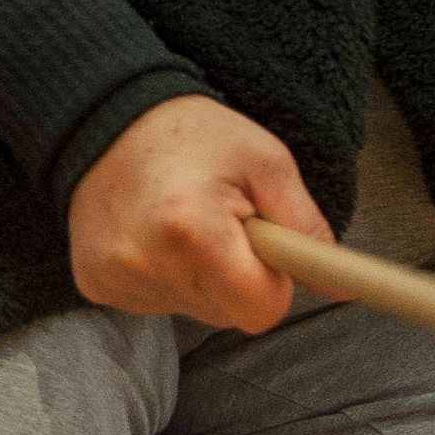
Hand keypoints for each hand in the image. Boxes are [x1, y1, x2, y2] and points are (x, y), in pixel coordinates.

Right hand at [67, 94, 330, 333]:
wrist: (105, 118)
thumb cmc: (194, 136)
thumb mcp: (266, 161)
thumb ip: (305, 225)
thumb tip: (340, 287)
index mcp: (193, 230)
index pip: (261, 311)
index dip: (271, 283)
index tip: (261, 246)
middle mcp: (146, 262)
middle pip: (227, 316)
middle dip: (235, 279)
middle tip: (219, 222)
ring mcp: (114, 277)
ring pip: (192, 310)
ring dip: (198, 278)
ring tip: (181, 224)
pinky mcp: (94, 282)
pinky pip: (154, 302)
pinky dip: (163, 276)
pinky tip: (151, 235)